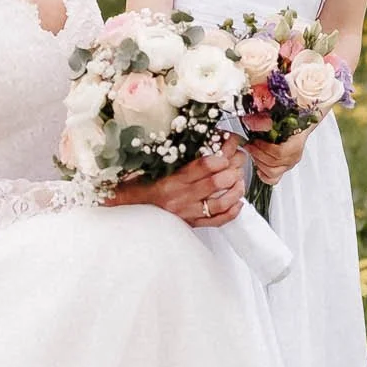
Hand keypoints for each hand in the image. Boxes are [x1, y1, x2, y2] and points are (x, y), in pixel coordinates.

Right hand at [104, 146, 243, 226]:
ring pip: (219, 203)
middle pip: (215, 184)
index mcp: (171, 180)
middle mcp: (180, 197)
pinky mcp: (190, 223)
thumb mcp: (155, 166)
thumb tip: (204, 143)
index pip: (202, 167)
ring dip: (235, 191)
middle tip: (237, 165)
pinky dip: (231, 212)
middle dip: (232, 172)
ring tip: (239, 182)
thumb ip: (177, 158)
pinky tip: (237, 202)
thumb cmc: (141, 184)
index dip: (219, 159)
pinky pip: (216, 221)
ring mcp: (186, 212)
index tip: (225, 153)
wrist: (127, 207)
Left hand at [247, 125, 313, 185]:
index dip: (264, 148)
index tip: (254, 141)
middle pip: (274, 163)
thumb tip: (248, 121)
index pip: (279, 152)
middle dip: (258, 154)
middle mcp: (294, 156)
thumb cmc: (286, 122)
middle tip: (250, 146)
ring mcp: (289, 164)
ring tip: (253, 153)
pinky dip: (264, 175)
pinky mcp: (283, 169)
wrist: (296, 125)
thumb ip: (262, 120)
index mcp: (296, 143)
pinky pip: (273, 179)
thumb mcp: (275, 117)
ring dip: (259, 163)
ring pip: (273, 172)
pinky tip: (258, 168)